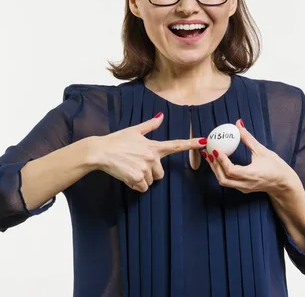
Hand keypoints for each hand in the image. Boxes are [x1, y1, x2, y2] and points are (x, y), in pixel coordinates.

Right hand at [90, 112, 206, 191]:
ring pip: (151, 181)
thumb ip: (150, 125)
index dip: (190, 144)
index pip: (175, 145)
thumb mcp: (134, 130)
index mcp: (153, 146)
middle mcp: (152, 157)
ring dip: (142, 179)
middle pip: (160, 173)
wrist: (100, 151)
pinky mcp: (136, 178)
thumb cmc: (116, 140)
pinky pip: (142, 187)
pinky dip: (135, 184)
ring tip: (129, 168)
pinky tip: (126, 175)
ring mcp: (145, 168)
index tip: (203, 142)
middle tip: (136, 164)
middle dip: (151, 172)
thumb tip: (161, 116)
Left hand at [204, 119, 300, 194]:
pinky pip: (228, 181)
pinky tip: (218, 162)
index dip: (221, 160)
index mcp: (251, 175)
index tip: (215, 149)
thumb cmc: (276, 167)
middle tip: (208, 151)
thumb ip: (248, 138)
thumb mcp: (262, 150)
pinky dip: (221, 172)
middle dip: (213, 165)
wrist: (284, 184)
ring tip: (210, 156)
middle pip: (223, 178)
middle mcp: (245, 184)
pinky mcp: (243, 188)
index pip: (231, 170)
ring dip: (215, 169)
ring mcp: (243, 188)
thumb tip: (238, 123)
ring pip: (224, 181)